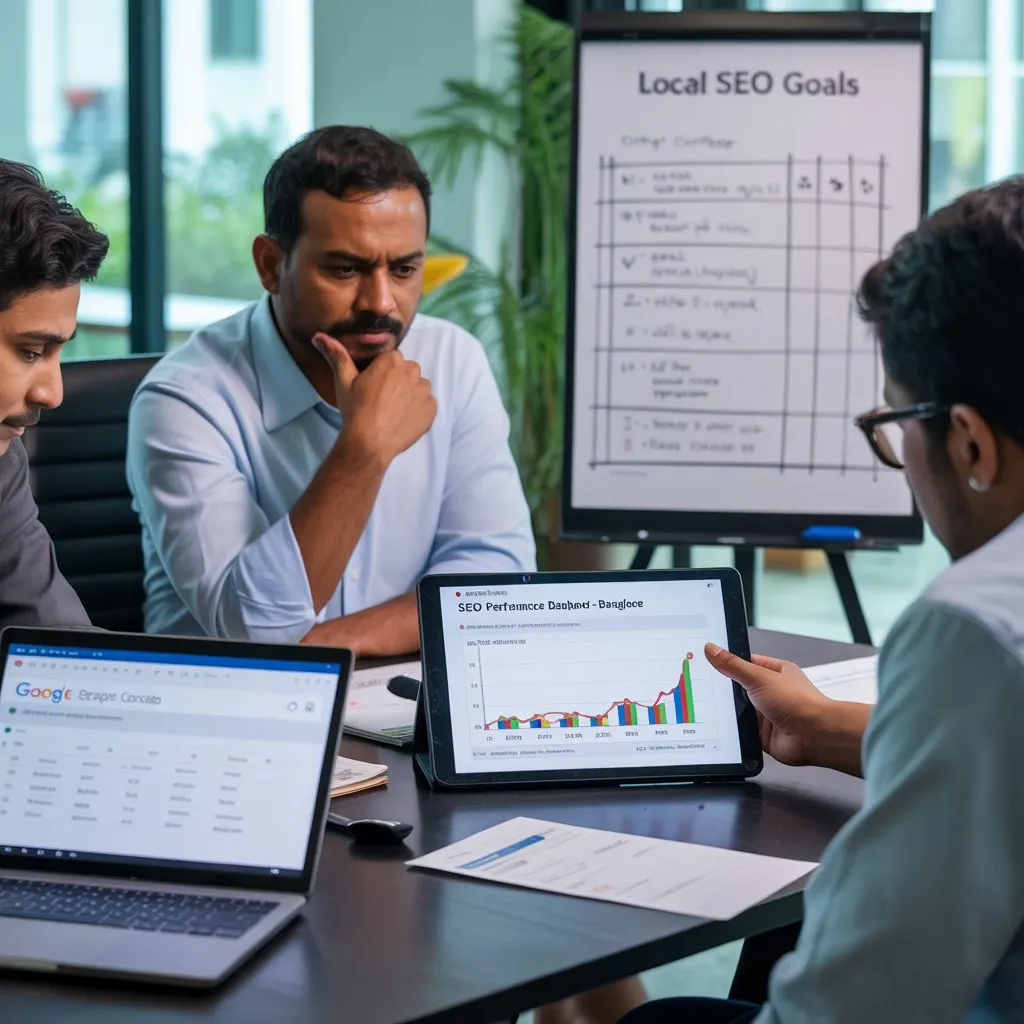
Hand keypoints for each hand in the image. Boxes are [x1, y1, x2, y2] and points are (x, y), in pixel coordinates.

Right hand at [312, 334, 436, 464]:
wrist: (369, 443)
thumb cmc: (355, 410)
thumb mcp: (343, 381)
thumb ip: (336, 355)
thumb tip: (318, 336)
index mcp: (392, 360)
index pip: (391, 359)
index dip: (381, 373)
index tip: (372, 387)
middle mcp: (413, 371)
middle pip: (407, 371)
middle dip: (397, 382)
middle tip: (381, 400)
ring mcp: (424, 391)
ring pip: (418, 387)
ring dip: (409, 395)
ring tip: (392, 411)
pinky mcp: (432, 409)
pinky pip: (427, 404)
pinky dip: (418, 410)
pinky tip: (402, 419)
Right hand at [705, 643, 830, 766]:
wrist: (815, 736)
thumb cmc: (798, 702)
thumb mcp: (759, 677)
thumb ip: (733, 665)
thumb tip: (712, 649)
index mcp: (776, 672)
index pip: (746, 663)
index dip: (728, 662)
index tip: (707, 661)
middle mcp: (773, 692)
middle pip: (741, 688)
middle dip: (727, 690)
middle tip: (704, 685)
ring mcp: (769, 713)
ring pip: (740, 710)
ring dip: (732, 711)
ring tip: (710, 707)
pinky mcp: (764, 733)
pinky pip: (743, 730)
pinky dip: (735, 730)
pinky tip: (722, 727)